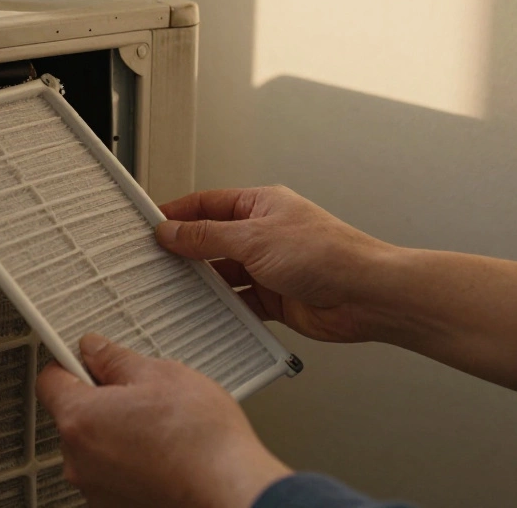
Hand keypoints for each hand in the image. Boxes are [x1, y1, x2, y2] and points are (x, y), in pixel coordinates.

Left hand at [36, 334, 290, 507]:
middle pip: (73, 416)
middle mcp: (78, 461)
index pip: (50, 380)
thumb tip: (94, 349)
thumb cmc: (202, 440)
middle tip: (139, 394)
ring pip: (94, 447)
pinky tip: (161, 454)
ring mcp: (96, 489)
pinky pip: (111, 473)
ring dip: (116, 434)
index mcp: (80, 420)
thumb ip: (115, 358)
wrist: (231, 490)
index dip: (70, 364)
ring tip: (158, 428)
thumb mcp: (160, 375)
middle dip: (100, 400)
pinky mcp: (115, 506)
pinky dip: (129, 463)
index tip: (87, 359)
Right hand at [155, 185, 395, 343]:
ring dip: (203, 283)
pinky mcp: (274, 299)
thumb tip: (172, 231)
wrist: (367, 296)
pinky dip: (223, 309)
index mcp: (260, 206)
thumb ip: (207, 237)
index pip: (206, 204)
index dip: (176, 214)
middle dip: (185, 252)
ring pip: (222, 274)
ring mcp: (268, 267)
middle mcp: (263, 234)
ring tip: (174, 290)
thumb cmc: (328, 254)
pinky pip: (237, 302)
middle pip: (211, 241)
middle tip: (153, 262)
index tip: (149, 226)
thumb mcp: (254, 238)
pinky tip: (207, 313)